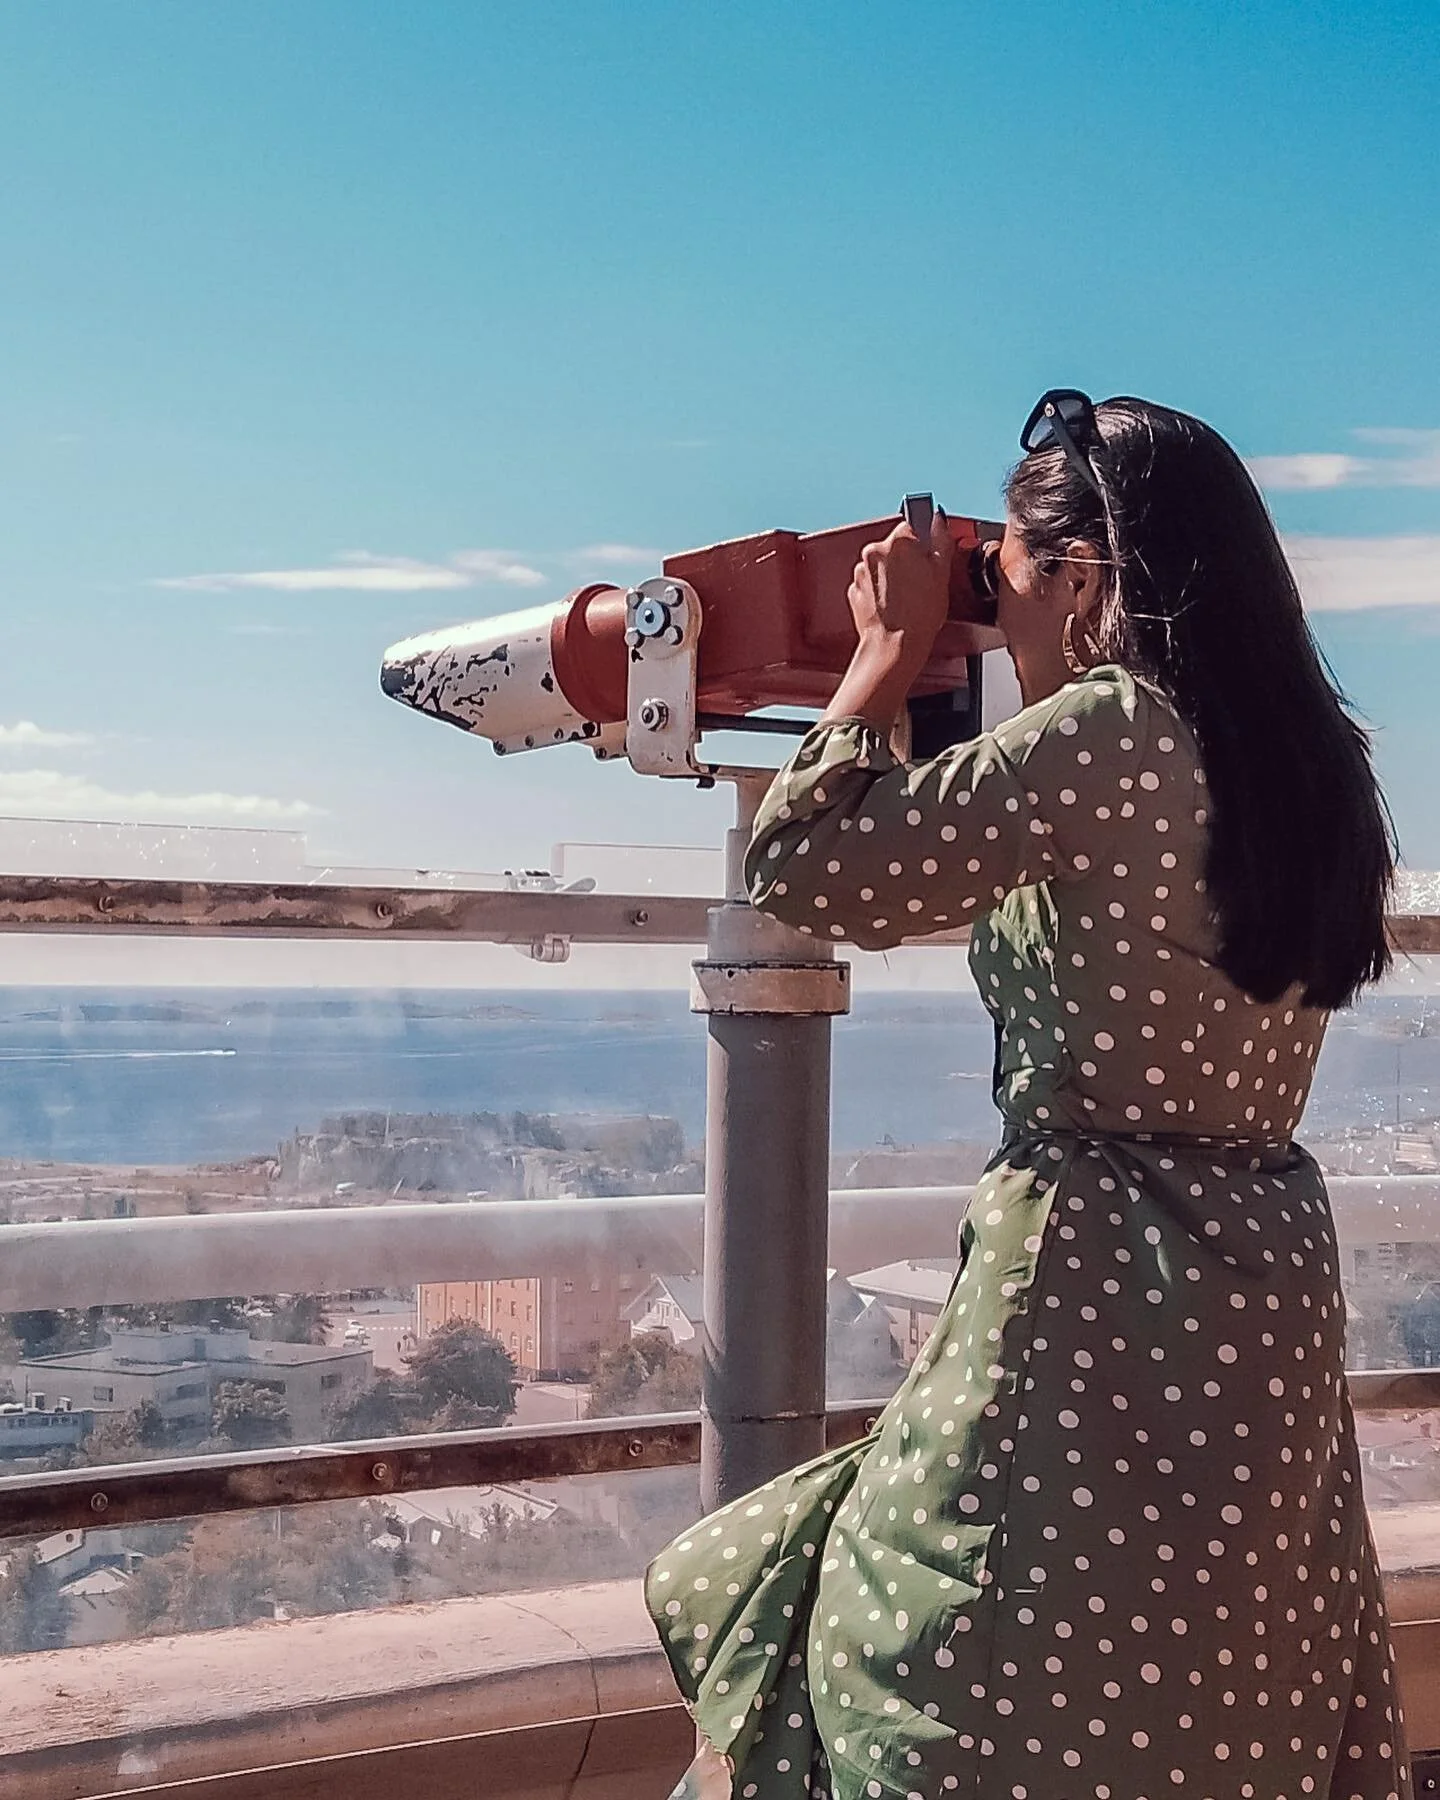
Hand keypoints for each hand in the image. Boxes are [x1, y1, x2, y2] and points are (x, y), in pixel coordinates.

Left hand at [820, 509, 953, 734]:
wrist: (894, 646)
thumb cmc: (918, 616)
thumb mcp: (942, 574)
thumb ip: (941, 539)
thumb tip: (938, 521)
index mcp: (899, 541)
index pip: (912, 526)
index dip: (923, 544)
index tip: (928, 557)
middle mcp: (875, 551)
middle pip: (895, 546)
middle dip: (907, 560)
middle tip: (921, 583)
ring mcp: (861, 571)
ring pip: (881, 565)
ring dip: (892, 576)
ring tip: (907, 599)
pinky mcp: (854, 590)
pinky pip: (870, 584)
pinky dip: (880, 591)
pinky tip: (894, 606)